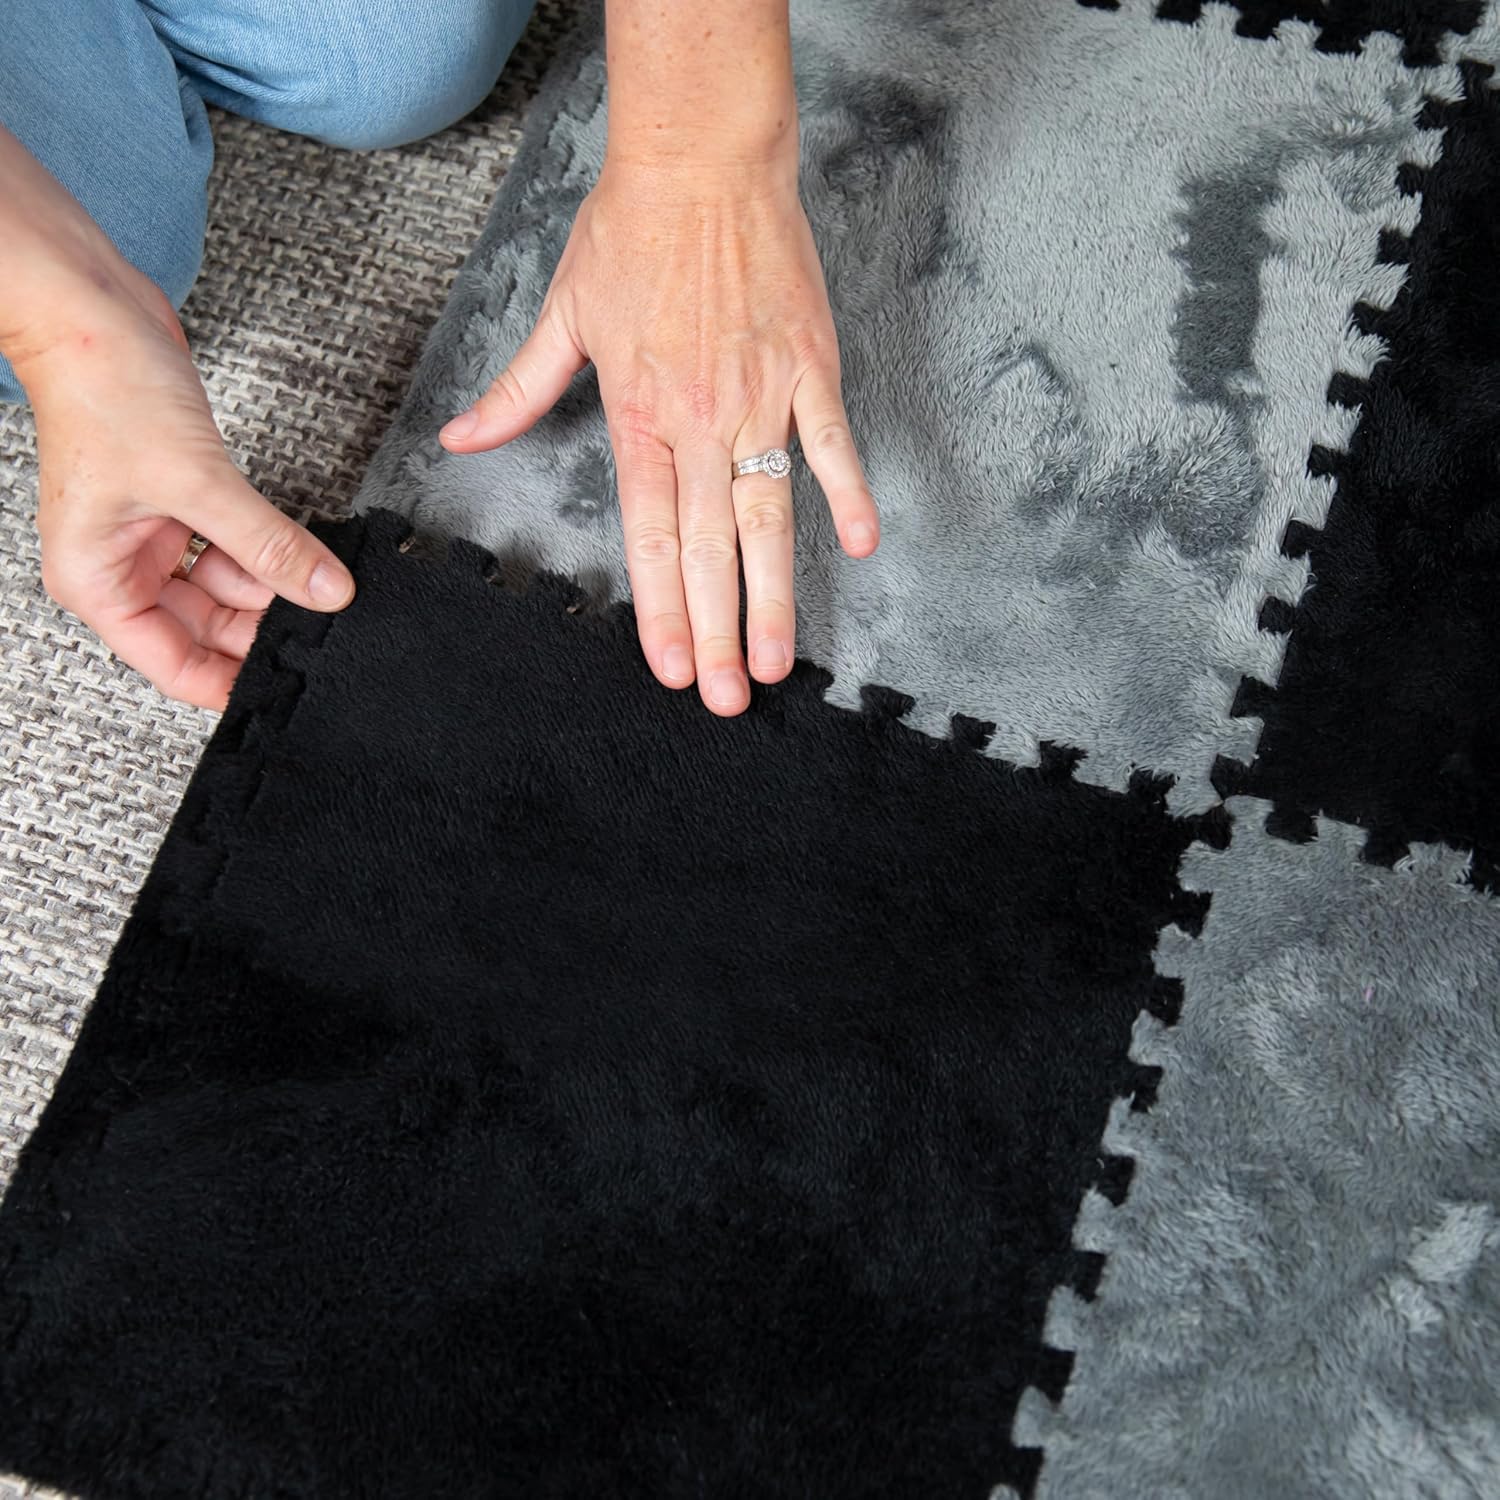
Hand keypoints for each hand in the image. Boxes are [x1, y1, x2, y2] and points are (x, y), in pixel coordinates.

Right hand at [15, 268, 356, 712]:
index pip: (174, 664)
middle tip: (325, 627)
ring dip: (274, 585)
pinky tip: (307, 551)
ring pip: (229, 588)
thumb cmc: (103, 385)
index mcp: (98, 582)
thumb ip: (266, 545)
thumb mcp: (197, 481)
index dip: (232, 681)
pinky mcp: (185, 501)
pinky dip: (269, 549)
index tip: (290, 684)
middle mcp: (122, 566)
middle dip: (263, 627)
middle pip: (207, 629)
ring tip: (324, 584)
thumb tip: (325, 593)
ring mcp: (154, 535)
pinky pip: (237, 546)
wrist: (93, 306)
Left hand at [437, 154, 878, 716]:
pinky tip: (863, 546)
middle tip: (731, 697)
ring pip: (769, 514)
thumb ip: (517, 392)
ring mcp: (761, 398)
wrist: (702, 161)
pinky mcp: (811, 369)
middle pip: (708, 546)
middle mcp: (700, 419)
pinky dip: (848, 492)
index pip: (648, 534)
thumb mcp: (562, 315)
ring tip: (783, 658)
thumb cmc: (630, 234)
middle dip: (720, 630)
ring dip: (777, 593)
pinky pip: (833, 444)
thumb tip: (460, 440)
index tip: (673, 668)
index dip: (660, 609)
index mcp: (639, 414)